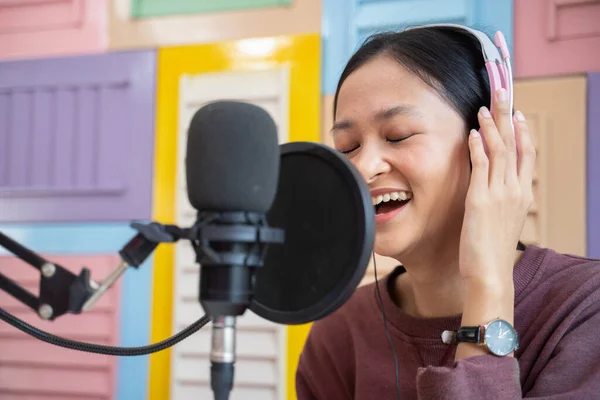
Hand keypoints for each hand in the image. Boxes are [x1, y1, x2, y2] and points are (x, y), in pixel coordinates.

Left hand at [459, 88, 535, 284]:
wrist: (490, 272)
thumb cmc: (492, 250)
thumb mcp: (504, 220)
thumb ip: (502, 200)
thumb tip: (494, 186)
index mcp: (523, 195)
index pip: (527, 155)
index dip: (522, 131)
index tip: (517, 113)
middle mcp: (515, 190)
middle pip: (515, 144)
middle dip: (508, 117)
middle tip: (503, 94)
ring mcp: (499, 193)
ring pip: (499, 150)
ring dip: (492, 125)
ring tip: (485, 106)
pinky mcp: (480, 199)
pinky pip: (481, 166)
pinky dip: (478, 146)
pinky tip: (473, 132)